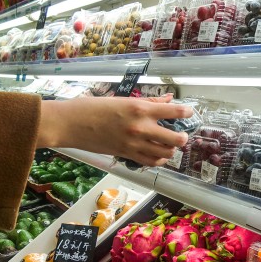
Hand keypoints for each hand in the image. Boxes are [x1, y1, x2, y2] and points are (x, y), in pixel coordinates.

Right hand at [37, 94, 191, 165]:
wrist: (71, 124)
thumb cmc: (93, 107)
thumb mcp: (122, 99)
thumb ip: (148, 102)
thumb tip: (167, 100)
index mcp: (140, 109)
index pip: (173, 112)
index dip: (186, 112)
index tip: (190, 112)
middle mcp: (140, 128)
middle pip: (175, 139)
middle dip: (183, 137)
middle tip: (182, 134)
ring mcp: (134, 144)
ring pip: (165, 153)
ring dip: (172, 150)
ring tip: (170, 145)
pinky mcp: (126, 155)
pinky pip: (150, 162)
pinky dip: (158, 159)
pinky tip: (158, 154)